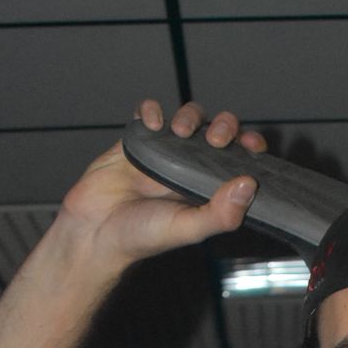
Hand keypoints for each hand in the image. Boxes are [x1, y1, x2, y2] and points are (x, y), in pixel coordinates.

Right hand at [59, 98, 265, 268]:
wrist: (94, 232)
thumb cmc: (141, 237)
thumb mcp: (187, 229)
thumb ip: (220, 213)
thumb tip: (248, 185)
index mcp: (207, 188)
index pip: (239, 160)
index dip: (249, 148)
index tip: (253, 146)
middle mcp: (190, 166)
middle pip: (218, 131)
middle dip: (224, 126)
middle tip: (216, 140)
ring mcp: (164, 151)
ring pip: (188, 118)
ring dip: (190, 116)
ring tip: (180, 132)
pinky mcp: (137, 140)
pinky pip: (148, 113)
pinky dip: (151, 110)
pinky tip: (151, 124)